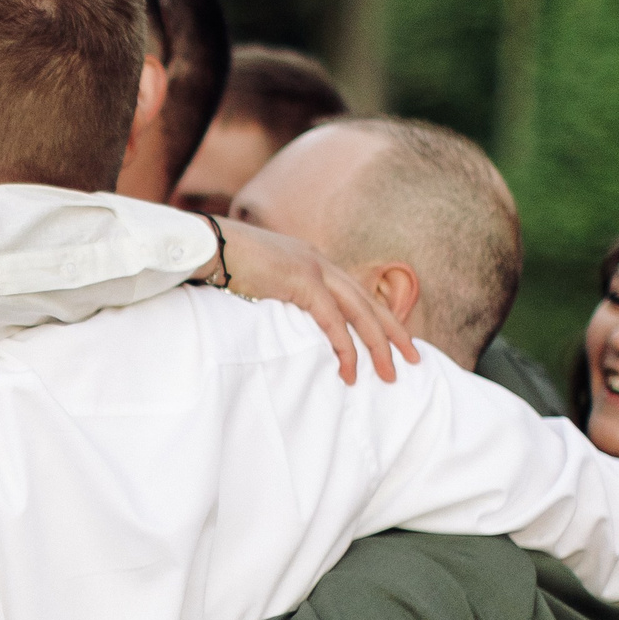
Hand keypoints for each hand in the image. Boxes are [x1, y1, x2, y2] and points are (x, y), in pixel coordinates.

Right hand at [206, 220, 418, 384]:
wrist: (204, 244)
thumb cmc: (219, 264)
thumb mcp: (256, 280)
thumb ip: (274, 295)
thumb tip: (275, 316)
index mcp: (311, 260)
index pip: (355, 293)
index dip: (377, 318)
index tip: (393, 342)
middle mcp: (320, 261)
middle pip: (369, 302)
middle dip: (394, 334)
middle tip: (414, 359)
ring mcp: (314, 268)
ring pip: (361, 312)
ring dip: (378, 346)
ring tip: (389, 374)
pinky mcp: (302, 281)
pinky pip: (333, 320)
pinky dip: (344, 347)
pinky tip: (350, 369)